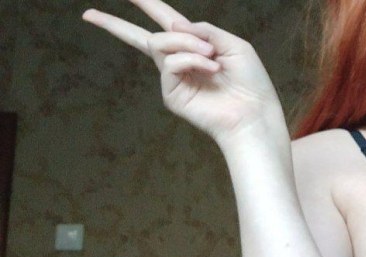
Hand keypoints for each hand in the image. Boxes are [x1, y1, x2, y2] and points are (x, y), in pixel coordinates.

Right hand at [82, 0, 286, 148]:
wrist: (254, 114)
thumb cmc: (251, 83)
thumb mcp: (232, 45)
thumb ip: (204, 29)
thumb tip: (174, 23)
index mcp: (196, 46)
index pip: (167, 21)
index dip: (146, 3)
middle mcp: (182, 61)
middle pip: (141, 37)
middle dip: (113, 24)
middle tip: (89, 14)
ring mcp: (174, 78)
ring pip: (160, 42)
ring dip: (187, 43)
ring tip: (211, 57)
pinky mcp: (172, 94)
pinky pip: (170, 62)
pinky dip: (191, 59)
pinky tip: (210, 70)